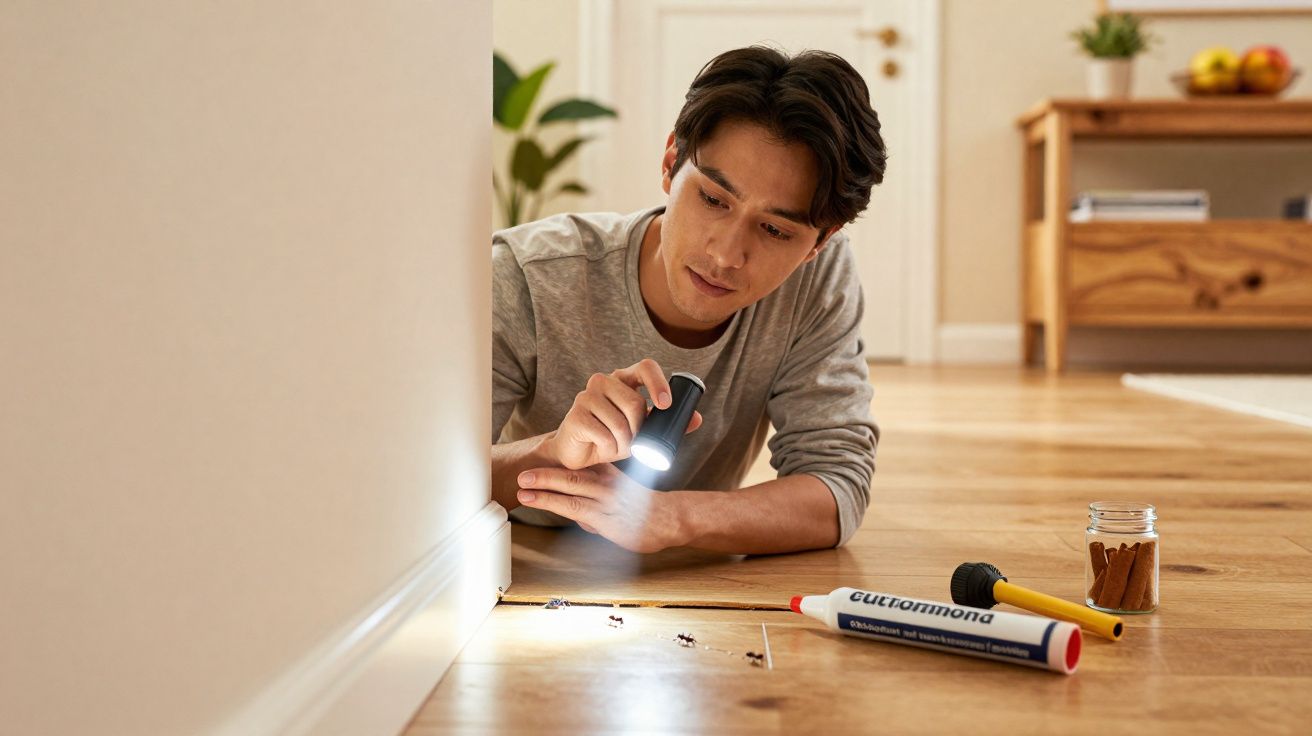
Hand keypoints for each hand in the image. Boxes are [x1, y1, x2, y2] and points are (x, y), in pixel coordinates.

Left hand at [515, 463, 683, 552]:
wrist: (673, 518)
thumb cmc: (649, 509)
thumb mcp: (623, 492)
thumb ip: (600, 495)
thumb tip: (580, 511)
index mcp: (609, 475)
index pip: (578, 468)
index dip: (553, 467)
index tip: (532, 465)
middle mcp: (606, 484)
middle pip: (570, 475)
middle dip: (544, 475)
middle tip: (521, 474)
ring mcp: (606, 501)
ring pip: (571, 490)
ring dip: (544, 488)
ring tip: (522, 488)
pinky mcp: (608, 520)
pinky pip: (578, 509)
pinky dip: (555, 503)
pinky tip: (539, 501)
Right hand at [544, 358, 702, 469]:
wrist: (578, 454)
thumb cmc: (611, 436)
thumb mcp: (642, 431)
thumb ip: (667, 423)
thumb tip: (697, 419)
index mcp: (623, 378)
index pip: (646, 367)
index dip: (658, 383)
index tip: (666, 405)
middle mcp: (603, 381)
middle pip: (635, 403)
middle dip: (639, 430)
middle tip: (633, 442)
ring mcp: (587, 396)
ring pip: (620, 422)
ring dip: (623, 444)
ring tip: (615, 447)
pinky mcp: (576, 415)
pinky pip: (604, 435)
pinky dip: (609, 449)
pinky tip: (601, 449)